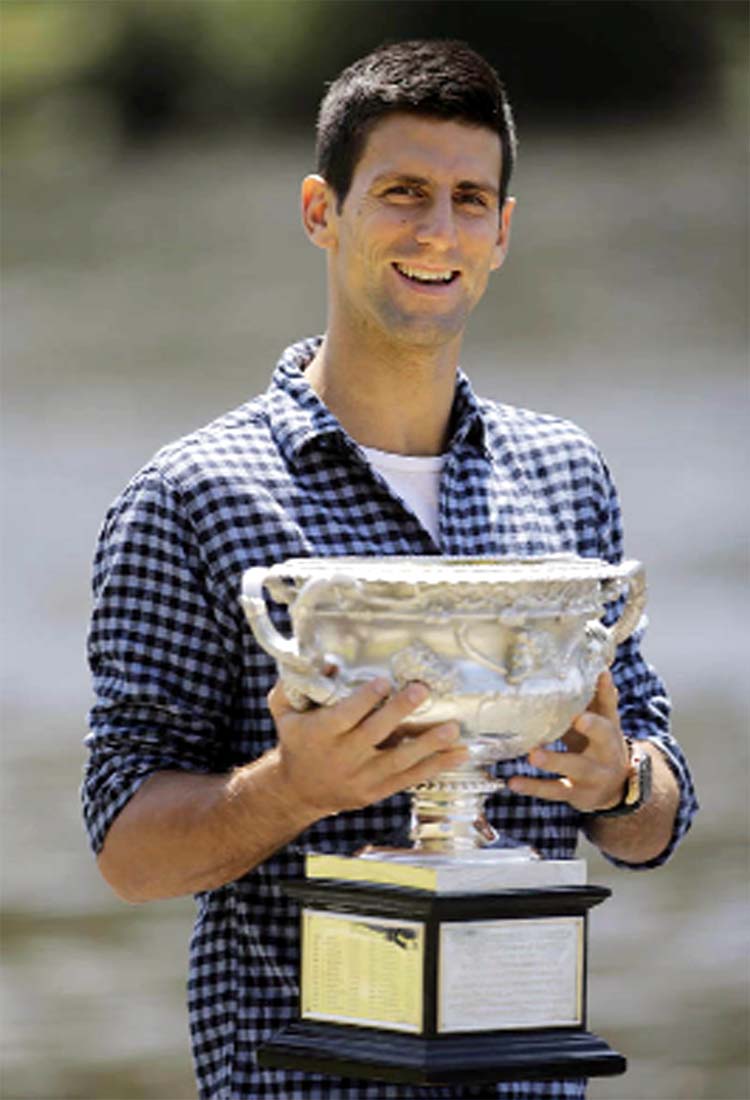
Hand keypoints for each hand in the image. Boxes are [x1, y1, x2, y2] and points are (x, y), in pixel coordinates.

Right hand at [267, 677, 468, 818]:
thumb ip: (296, 683)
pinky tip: (459, 753)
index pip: (345, 715)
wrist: (298, 790)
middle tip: (421, 690)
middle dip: (399, 712)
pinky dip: (436, 766)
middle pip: (374, 733)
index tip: (383, 680)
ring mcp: (363, 776)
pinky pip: (410, 778)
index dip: (364, 699)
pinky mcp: (377, 790)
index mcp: (321, 734)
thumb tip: (329, 662)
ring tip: (452, 728)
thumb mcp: (284, 709)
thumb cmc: (297, 739)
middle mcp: (343, 756)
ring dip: (428, 744)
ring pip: (399, 760)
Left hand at [507, 671, 629, 812]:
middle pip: (602, 738)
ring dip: (554, 761)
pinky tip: (513, 783)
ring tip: (533, 755)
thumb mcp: (604, 724)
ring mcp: (592, 775)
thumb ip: (598, 699)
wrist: (616, 788)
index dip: (605, 696)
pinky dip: (533, 788)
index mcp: (610, 731)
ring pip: (574, 767)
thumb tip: (599, 668)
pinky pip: (554, 791)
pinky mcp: (576, 794)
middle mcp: (606, 753)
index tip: (598, 680)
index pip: (610, 710)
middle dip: (592, 728)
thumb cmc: (602, 746)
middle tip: (578, 718)